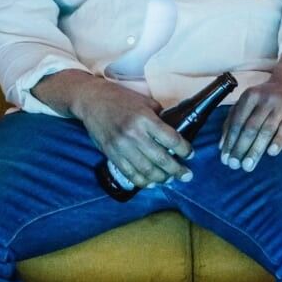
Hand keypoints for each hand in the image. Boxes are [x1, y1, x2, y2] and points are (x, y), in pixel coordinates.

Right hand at [70, 80, 191, 189]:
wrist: (92, 100)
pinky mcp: (111, 154)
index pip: (171, 139)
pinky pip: (130, 173)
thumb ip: (159, 116)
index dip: (184, 149)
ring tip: (170, 179)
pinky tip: (152, 183)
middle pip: (162, 158)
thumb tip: (174, 131)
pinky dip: (142, 181)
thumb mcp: (144, 101)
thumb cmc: (120, 98)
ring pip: (146, 170)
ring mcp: (121, 146)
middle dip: (177, 170)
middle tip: (187, 175)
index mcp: (145, 119)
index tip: (190, 154)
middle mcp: (134, 134)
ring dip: (162, 178)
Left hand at [218, 46, 281, 172]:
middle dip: (240, 148)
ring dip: (256, 149)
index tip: (225, 159)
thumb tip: (222, 145)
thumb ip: (233, 119)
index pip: (237, 122)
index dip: (230, 141)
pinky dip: (278, 140)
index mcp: (250, 96)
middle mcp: (265, 99)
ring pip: (266, 130)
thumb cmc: (266, 99)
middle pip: (250, 128)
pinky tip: (271, 153)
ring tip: (248, 165)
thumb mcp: (248, 102)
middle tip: (234, 165)